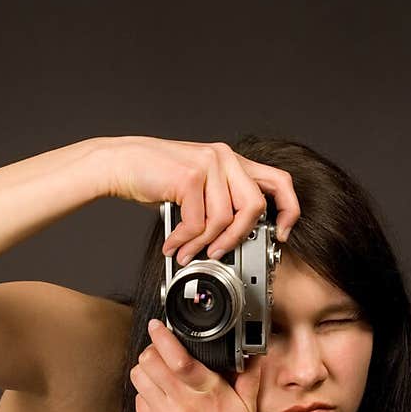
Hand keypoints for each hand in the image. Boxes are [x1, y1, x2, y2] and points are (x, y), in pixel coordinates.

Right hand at [99, 134, 299, 260]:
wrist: (122, 163)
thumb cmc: (157, 177)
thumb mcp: (197, 186)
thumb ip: (219, 202)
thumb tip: (233, 238)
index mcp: (232, 161)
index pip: (278, 182)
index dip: (288, 210)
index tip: (281, 234)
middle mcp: (225, 158)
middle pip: (254, 207)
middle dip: (238, 238)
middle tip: (220, 253)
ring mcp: (209, 164)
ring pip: (223, 219)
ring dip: (203, 244)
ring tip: (187, 253)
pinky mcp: (190, 176)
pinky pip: (197, 222)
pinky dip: (184, 240)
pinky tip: (173, 245)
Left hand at [130, 318, 263, 411]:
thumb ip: (248, 379)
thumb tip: (255, 356)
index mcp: (207, 393)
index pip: (176, 356)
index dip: (162, 336)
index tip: (157, 325)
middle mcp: (181, 404)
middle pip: (149, 362)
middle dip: (152, 351)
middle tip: (160, 353)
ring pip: (139, 379)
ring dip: (145, 371)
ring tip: (158, 375)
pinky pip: (139, 402)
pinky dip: (145, 395)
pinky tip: (160, 400)